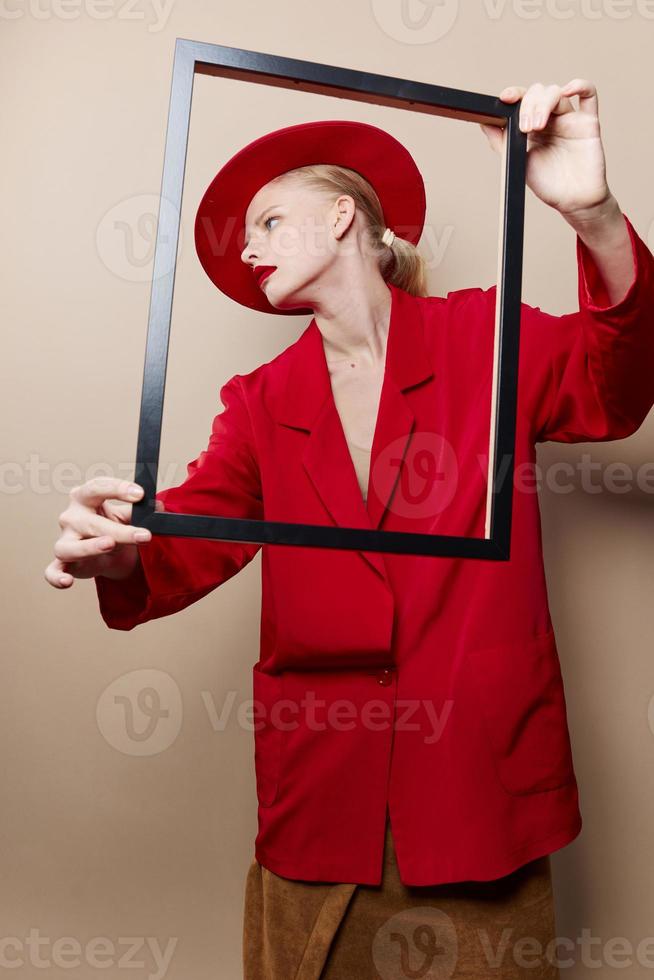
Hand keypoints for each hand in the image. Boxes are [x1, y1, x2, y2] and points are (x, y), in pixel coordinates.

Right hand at [45, 477, 163, 588]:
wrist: (111, 555)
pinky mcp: (63, 564)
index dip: (117, 489)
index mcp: (84, 499)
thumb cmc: (114, 528)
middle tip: (144, 535)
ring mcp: (65, 541)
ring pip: (69, 547)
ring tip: (110, 544)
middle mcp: (71, 518)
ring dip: (89, 547)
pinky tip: (68, 581)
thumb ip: (139, 512)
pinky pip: (53, 572)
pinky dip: (57, 577)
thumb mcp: (128, 517)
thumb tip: (157, 506)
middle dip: (119, 530)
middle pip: (90, 521)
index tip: (140, 494)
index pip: (96, 487)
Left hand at [480, 79, 612, 220]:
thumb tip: (483, 121)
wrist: (572, 201)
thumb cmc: (548, 183)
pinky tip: (568, 89)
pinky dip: (580, 85)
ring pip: (557, 93)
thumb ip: (501, 141)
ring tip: (537, 126)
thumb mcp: (518, 162)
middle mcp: (551, 118)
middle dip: (529, 106)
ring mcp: (569, 118)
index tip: (505, 98)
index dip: (515, 93)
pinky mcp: (588, 122)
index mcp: (532, 125)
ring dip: (544, 103)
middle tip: (526, 128)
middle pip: (539, 92)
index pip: (523, 99)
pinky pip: (589, 95)